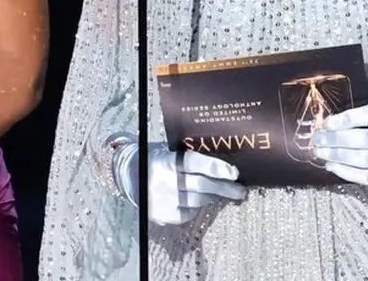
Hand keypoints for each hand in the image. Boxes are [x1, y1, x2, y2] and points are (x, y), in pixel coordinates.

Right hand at [121, 144, 244, 224]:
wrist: (127, 177)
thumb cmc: (154, 160)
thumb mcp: (168, 151)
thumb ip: (188, 157)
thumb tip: (222, 165)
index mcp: (166, 161)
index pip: (194, 163)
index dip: (215, 168)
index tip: (234, 173)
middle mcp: (164, 182)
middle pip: (202, 186)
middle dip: (225, 188)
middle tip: (240, 190)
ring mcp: (163, 201)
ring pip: (199, 201)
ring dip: (213, 196)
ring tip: (221, 192)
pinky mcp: (163, 216)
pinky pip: (189, 213)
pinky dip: (196, 206)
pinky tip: (195, 199)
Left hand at [312, 104, 367, 185]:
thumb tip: (335, 124)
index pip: (363, 117)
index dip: (342, 120)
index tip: (326, 122)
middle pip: (357, 139)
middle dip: (332, 140)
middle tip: (317, 139)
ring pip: (357, 159)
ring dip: (334, 156)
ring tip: (320, 152)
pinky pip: (363, 176)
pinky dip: (345, 172)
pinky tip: (332, 166)